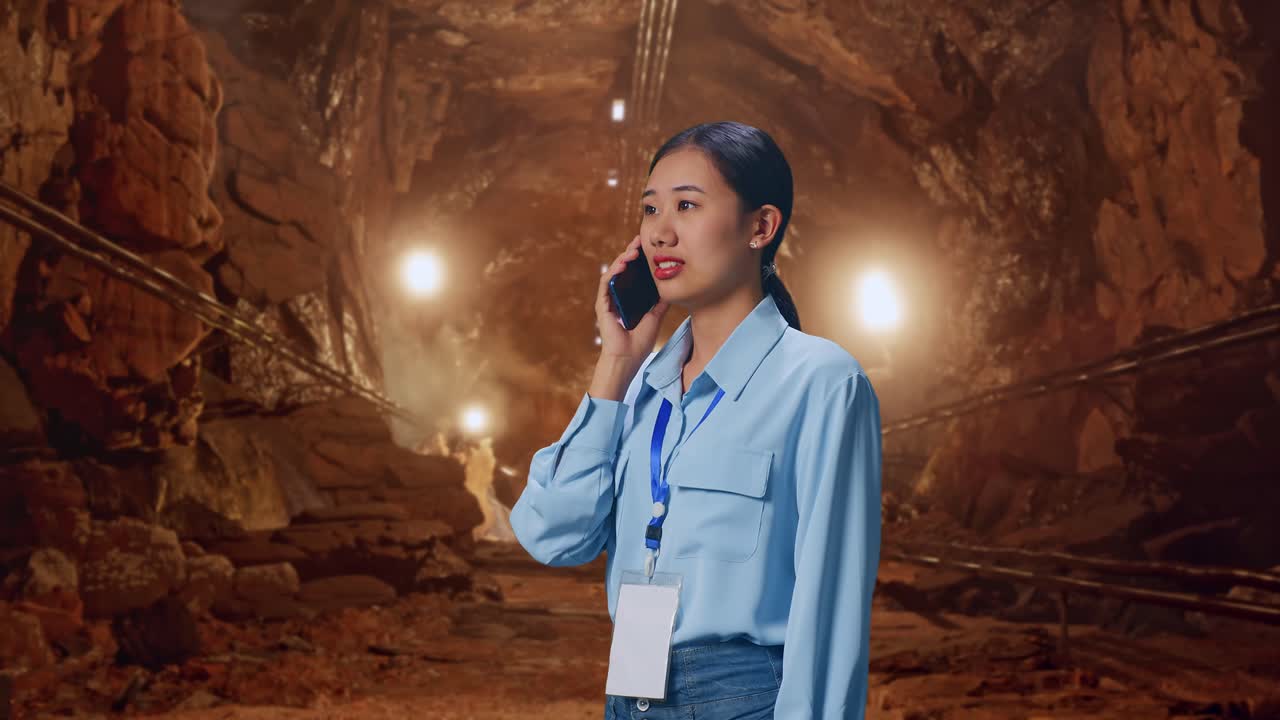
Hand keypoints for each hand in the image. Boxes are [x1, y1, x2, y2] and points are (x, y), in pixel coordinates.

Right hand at [596, 234, 669, 363]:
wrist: (628, 358)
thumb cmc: (639, 342)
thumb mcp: (655, 317)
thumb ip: (660, 302)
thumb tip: (671, 288)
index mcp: (628, 299)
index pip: (632, 274)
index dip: (638, 260)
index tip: (646, 247)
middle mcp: (617, 297)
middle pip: (622, 270)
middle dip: (630, 253)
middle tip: (639, 241)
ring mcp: (608, 300)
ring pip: (613, 273)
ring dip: (622, 259)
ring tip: (632, 250)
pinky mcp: (602, 305)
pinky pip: (606, 284)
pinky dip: (613, 273)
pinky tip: (622, 265)